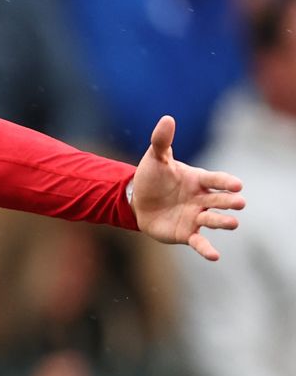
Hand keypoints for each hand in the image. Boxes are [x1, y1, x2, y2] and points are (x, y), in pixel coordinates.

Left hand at [131, 116, 244, 260]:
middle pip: (219, 200)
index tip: (237, 184)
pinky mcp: (187, 234)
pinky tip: (214, 256)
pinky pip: (199, 242)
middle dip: (229, 201)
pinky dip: (206, 249)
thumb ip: (162, 141)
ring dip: (222, 221)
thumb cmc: (152, 177)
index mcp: (198, 180)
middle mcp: (201, 199)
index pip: (215, 179)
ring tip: (233, 223)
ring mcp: (196, 217)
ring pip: (213, 220)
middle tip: (239, 202)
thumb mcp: (155, 158)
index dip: (225, 182)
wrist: (137, 201)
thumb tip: (167, 118)